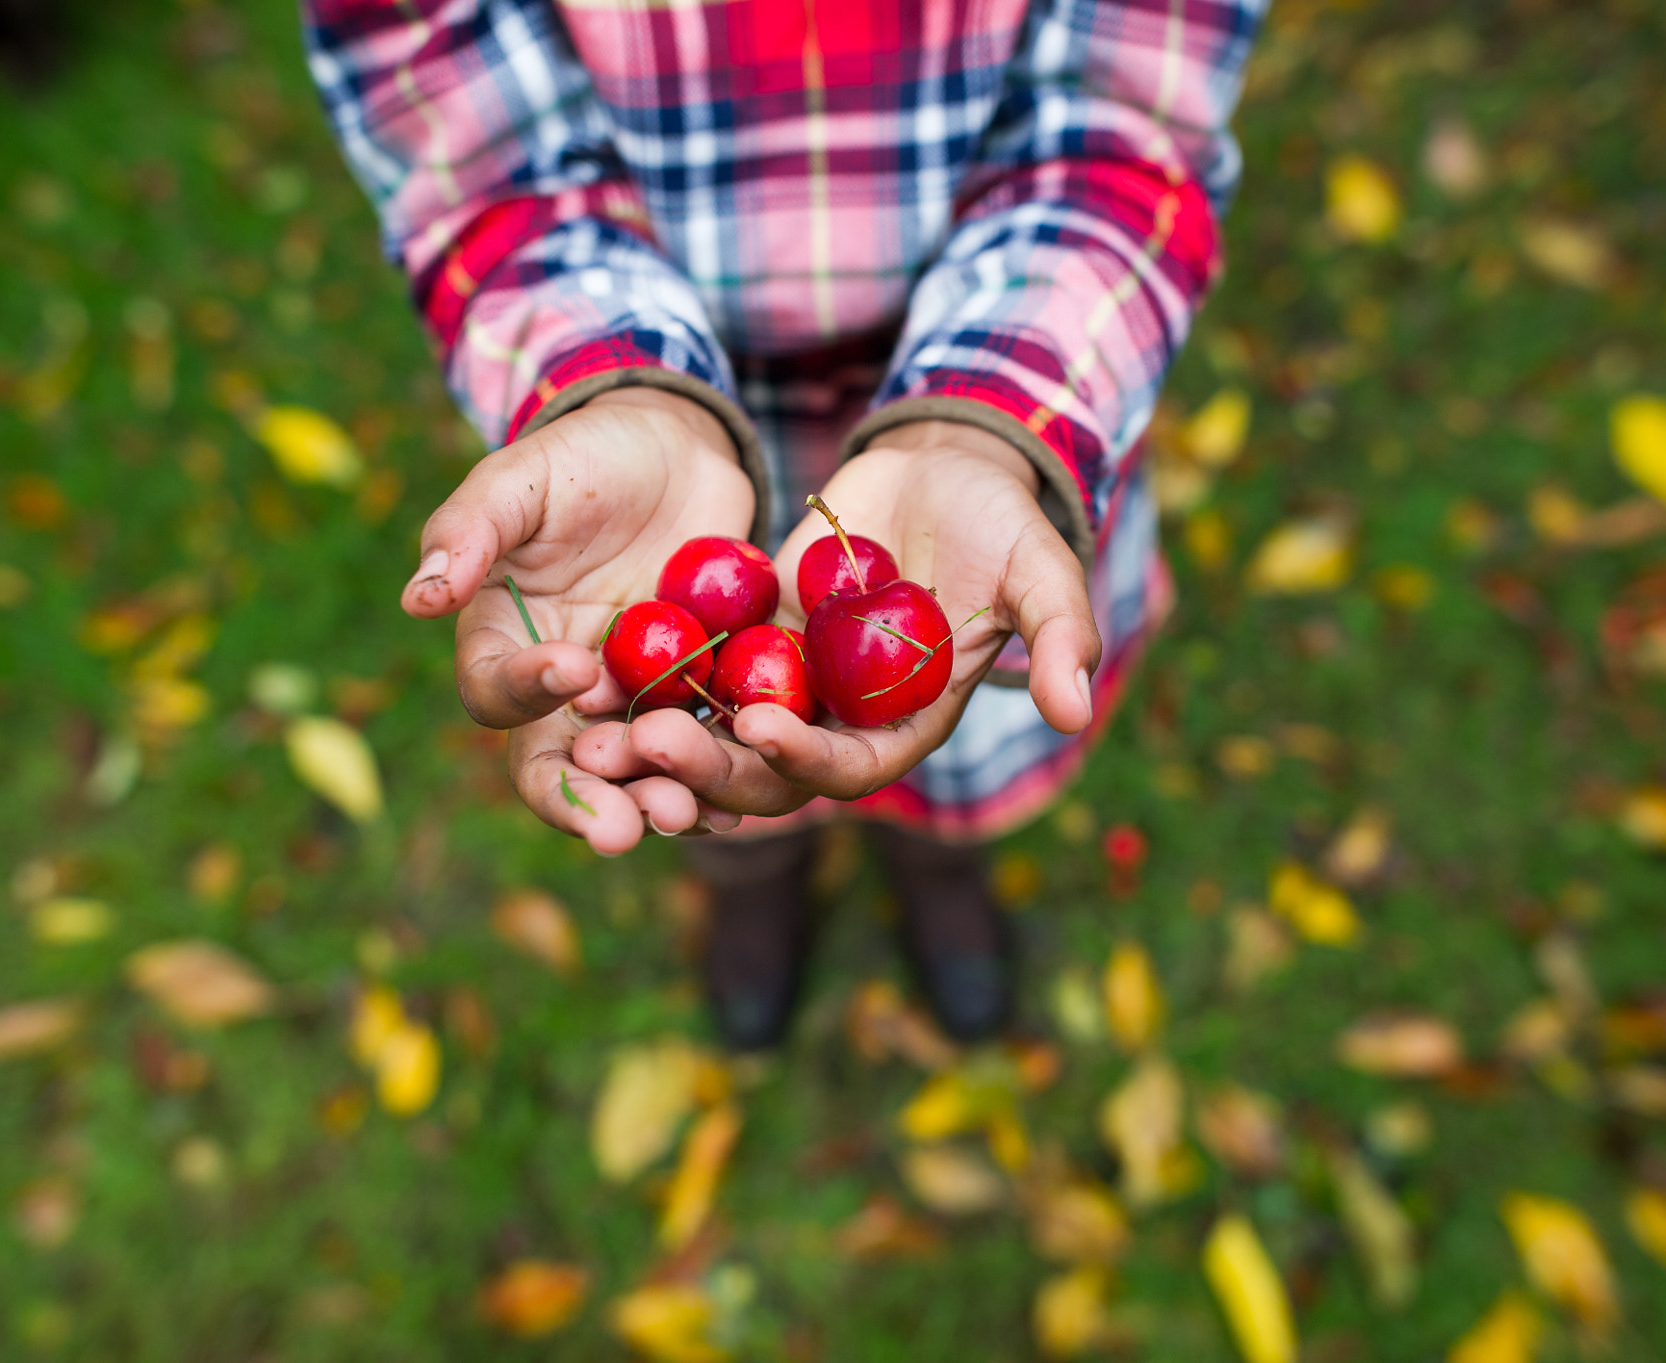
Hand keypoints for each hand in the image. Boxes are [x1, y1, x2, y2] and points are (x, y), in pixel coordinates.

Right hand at [405, 386, 754, 852]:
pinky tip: (740, 800)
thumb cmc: (584, 457)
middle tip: (618, 829)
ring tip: (684, 816)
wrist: (678, 450)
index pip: (497, 689)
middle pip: (557, 764)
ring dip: (653, 800)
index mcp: (503, 643)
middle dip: (585, 799)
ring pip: (631, 772)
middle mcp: (561, 691)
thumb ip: (470, 530)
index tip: (573, 667)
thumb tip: (418, 599)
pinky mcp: (696, 697)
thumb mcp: (523, 477)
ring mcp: (632, 701)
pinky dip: (717, 776)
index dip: (526, 689)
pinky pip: (702, 747)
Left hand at [572, 420, 1101, 812]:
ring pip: (713, 733)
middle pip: (765, 771)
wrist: (944, 469)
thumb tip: (1075, 712)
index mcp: (906, 727)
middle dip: (708, 766)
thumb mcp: (1039, 569)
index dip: (805, 758)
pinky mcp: (748, 641)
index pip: (850, 769)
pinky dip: (647, 678)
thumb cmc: (1003, 521)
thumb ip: (1058, 637)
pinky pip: (692, 672)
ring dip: (659, 738)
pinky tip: (589, 670)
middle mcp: (840, 721)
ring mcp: (789, 684)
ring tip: (599, 726)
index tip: (759, 724)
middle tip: (645, 742)